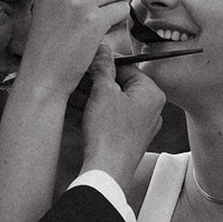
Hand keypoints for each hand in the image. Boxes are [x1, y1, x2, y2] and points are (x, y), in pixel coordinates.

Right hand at [14, 0, 129, 101]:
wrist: (43, 76)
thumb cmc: (49, 44)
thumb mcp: (49, 5)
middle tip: (104, 8)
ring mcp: (78, 3)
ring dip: (118, 4)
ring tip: (106, 20)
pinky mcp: (93, 22)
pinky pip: (122, 8)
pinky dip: (121, 20)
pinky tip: (107, 31)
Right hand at [79, 47, 165, 191]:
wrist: (106, 172)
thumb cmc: (109, 132)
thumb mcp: (103, 92)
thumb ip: (103, 67)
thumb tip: (102, 49)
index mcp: (152, 93)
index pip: (127, 67)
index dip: (104, 62)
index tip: (87, 59)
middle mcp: (150, 110)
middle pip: (119, 85)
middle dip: (95, 81)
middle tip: (75, 75)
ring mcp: (139, 127)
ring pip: (112, 103)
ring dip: (89, 97)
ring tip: (69, 91)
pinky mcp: (126, 140)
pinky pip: (109, 119)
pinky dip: (92, 113)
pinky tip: (72, 109)